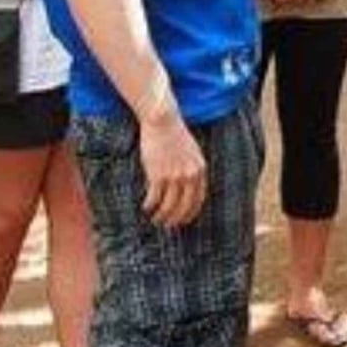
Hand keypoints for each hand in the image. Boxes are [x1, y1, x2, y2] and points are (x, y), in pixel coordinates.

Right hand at [139, 113, 207, 227]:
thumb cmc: (175, 136)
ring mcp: (174, 175)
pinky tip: (146, 208)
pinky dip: (150, 206)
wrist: (163, 121)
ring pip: (169, 205)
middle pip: (184, 206)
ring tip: (155, 219)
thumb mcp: (192, 152)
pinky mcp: (158, 174)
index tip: (183, 220)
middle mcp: (190, 175)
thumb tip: (188, 185)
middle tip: (168, 225)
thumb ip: (192, 168)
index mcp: (200, 170)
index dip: (190, 212)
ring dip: (161, 216)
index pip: (198, 199)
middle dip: (176, 219)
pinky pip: (154, 198)